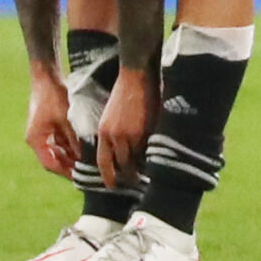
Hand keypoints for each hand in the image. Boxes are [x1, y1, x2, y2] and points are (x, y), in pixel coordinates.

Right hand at [24, 67, 77, 177]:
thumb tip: (82, 157)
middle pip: (53, 160)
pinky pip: (59, 142)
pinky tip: (84, 150)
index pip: (50, 164)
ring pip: (57, 151)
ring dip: (71, 157)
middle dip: (69, 166)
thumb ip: (73, 139)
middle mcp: (37, 139)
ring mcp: (42, 133)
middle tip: (87, 173)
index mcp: (36, 140)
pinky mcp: (48, 127)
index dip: (65, 172)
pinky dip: (70, 147)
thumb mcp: (66, 119)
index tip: (80, 177)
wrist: (46, 76)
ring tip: (88, 164)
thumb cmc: (53, 95)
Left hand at [97, 63, 160, 185]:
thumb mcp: (111, 115)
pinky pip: (148, 151)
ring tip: (147, 177)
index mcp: (104, 132)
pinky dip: (151, 158)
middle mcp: (115, 137)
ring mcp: (132, 134)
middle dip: (128, 177)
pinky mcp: (147, 129)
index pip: (103, 162)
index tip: (113, 186)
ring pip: (136, 161)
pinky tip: (156, 161)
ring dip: (141, 170)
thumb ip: (113, 133)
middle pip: (121, 166)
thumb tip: (119, 149)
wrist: (136, 74)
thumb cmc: (125, 91)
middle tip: (134, 184)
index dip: (108, 177)